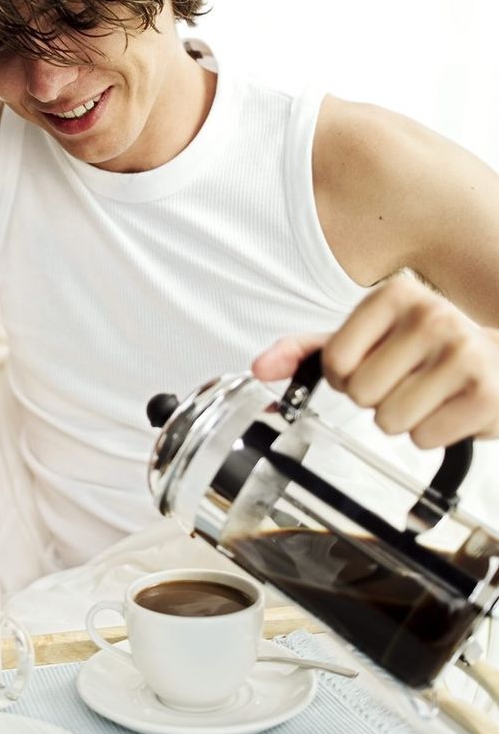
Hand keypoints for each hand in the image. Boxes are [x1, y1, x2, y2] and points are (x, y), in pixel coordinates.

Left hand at [252, 278, 498, 446]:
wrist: (497, 358)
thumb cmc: (421, 347)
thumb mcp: (363, 336)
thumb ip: (305, 350)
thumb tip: (259, 368)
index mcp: (395, 294)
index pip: (334, 361)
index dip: (343, 377)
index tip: (368, 366)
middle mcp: (432, 316)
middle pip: (361, 393)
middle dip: (374, 399)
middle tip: (402, 382)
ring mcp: (463, 354)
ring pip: (389, 420)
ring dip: (401, 419)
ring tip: (426, 394)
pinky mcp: (486, 395)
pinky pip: (424, 438)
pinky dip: (430, 434)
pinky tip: (447, 407)